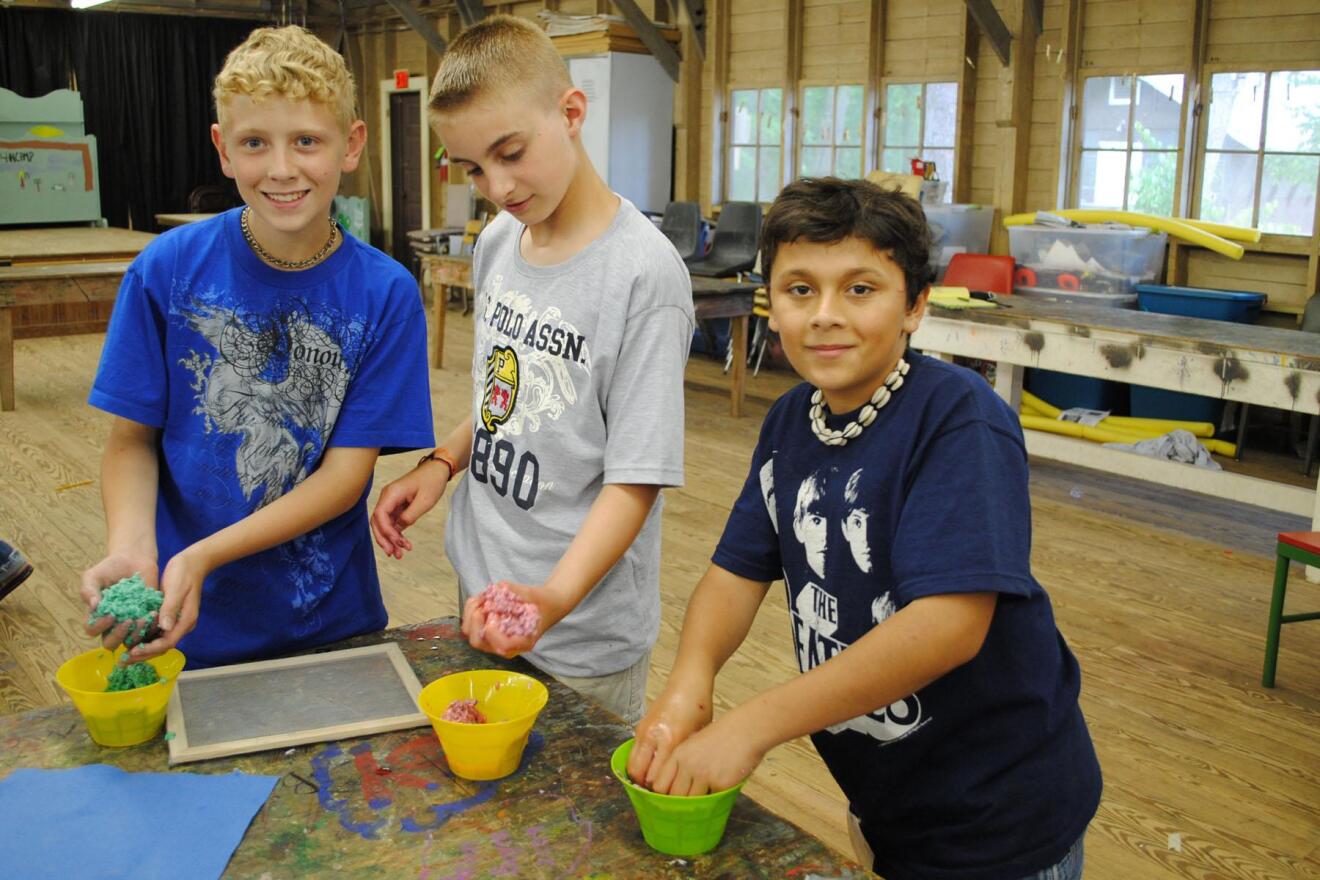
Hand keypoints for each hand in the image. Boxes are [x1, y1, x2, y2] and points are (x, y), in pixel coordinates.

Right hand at [81, 553, 158, 649]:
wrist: (133, 559)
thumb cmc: (110, 568)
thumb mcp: (94, 576)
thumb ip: (88, 590)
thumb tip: (94, 606)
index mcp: (96, 616)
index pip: (92, 630)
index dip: (99, 626)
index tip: (111, 615)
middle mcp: (112, 624)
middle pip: (110, 643)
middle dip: (118, 635)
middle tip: (128, 621)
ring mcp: (130, 623)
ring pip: (131, 641)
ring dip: (137, 634)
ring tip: (144, 618)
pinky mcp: (147, 619)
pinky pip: (149, 631)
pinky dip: (152, 626)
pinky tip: (155, 614)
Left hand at [127, 546, 210, 660]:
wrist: (193, 563)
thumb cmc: (184, 573)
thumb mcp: (176, 589)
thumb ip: (170, 608)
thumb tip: (165, 627)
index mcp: (186, 620)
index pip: (167, 642)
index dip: (149, 649)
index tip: (132, 652)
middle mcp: (181, 625)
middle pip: (162, 647)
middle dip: (143, 655)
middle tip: (123, 661)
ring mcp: (176, 622)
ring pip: (158, 642)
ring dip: (142, 650)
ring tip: (124, 656)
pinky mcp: (169, 617)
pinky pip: (156, 633)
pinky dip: (144, 639)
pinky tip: (130, 640)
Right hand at [370, 464, 449, 558]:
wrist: (437, 470)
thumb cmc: (431, 481)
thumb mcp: (424, 501)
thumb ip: (409, 516)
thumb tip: (399, 528)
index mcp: (391, 494)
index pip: (379, 515)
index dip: (386, 531)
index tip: (397, 542)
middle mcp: (387, 497)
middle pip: (377, 522)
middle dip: (384, 539)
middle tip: (393, 553)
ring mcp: (391, 502)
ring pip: (384, 524)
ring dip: (389, 539)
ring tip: (399, 554)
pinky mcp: (397, 506)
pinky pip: (392, 522)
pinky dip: (395, 534)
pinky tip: (401, 544)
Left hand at [460, 582, 565, 658]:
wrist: (545, 604)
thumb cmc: (541, 602)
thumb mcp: (534, 595)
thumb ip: (516, 592)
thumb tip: (498, 588)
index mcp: (523, 642)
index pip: (502, 646)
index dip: (493, 632)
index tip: (494, 613)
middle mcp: (506, 646)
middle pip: (479, 642)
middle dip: (475, 622)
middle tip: (484, 604)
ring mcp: (495, 640)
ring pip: (471, 635)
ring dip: (470, 614)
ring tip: (481, 598)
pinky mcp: (488, 632)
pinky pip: (471, 626)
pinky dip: (470, 611)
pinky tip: (480, 599)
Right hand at [627, 685, 713, 787]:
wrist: (688, 684)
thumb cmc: (699, 709)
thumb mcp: (697, 737)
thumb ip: (685, 758)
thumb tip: (682, 781)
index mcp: (670, 741)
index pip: (657, 777)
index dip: (661, 792)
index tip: (668, 800)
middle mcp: (653, 737)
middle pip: (638, 773)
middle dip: (645, 787)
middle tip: (657, 794)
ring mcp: (644, 731)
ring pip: (632, 764)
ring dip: (639, 775)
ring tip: (651, 782)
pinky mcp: (640, 726)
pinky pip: (634, 751)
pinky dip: (638, 762)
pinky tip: (650, 766)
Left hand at [644, 712, 764, 796]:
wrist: (746, 730)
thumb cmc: (722, 736)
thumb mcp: (695, 744)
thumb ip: (683, 763)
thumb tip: (676, 786)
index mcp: (679, 754)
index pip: (660, 784)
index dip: (663, 795)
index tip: (667, 800)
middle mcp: (688, 766)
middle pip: (674, 797)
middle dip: (679, 804)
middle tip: (684, 808)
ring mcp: (704, 775)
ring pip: (692, 802)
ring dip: (697, 804)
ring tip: (703, 800)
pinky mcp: (720, 784)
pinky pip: (712, 800)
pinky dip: (715, 799)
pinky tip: (719, 790)